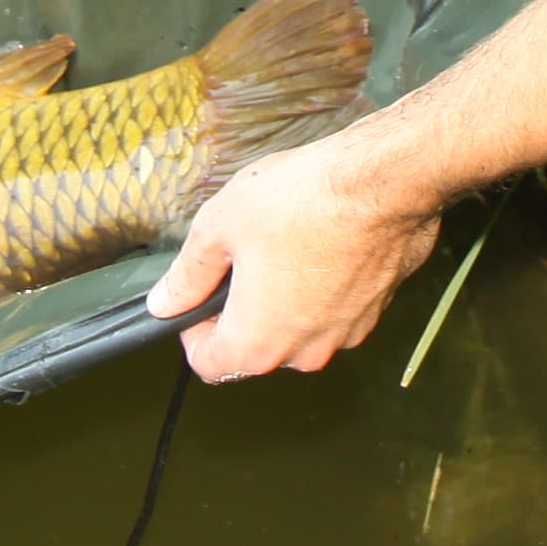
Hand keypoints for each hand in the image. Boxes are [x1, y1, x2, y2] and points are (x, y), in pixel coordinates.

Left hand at [143, 137, 440, 378]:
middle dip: (243, 311)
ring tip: (287, 243)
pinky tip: (322, 243)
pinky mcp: (377, 311)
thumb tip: (164, 303)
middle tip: (243, 258)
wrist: (382, 181)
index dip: (194, 331)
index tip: (199, 297)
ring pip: (298, 329)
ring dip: (286, 300)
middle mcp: (303, 352)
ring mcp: (346, 334)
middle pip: (256, 348)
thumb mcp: (219, 227)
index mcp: (257, 342)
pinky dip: (324, 288)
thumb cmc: (300, 202)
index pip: (209, 364)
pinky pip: (336, 310)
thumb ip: (188, 275)